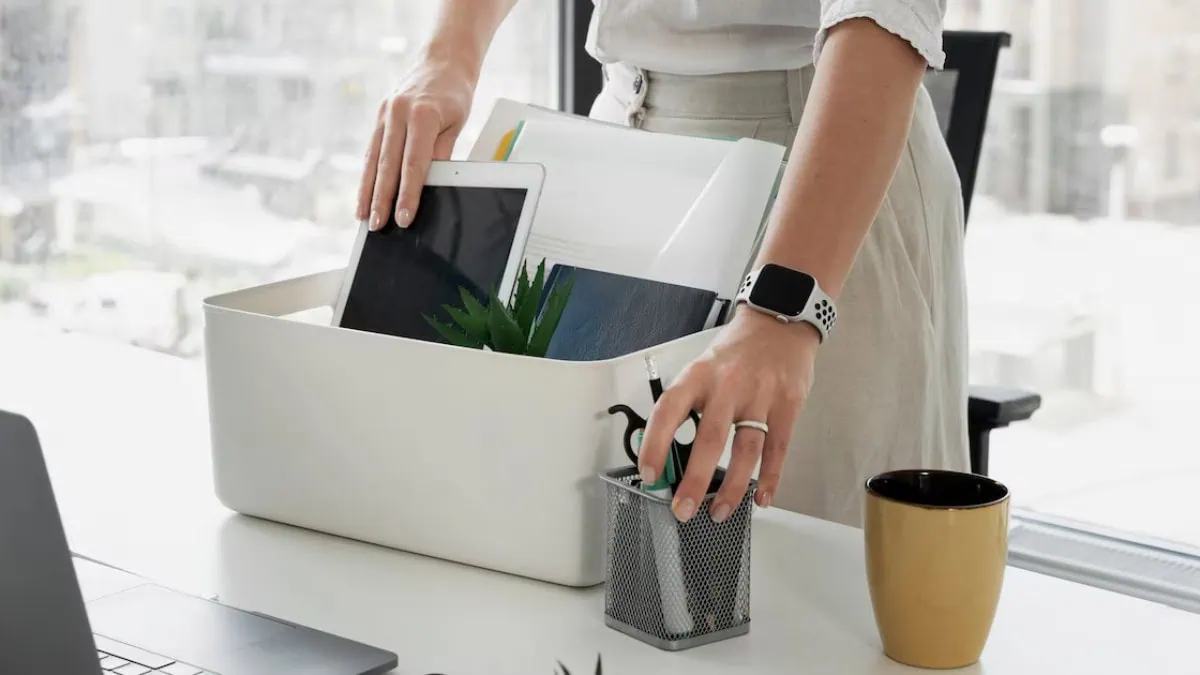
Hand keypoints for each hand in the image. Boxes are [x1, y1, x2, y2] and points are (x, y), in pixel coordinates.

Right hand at [355, 57, 474, 230]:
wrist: (442, 59)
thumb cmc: (455, 93)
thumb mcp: (457, 122)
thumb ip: (442, 152)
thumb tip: (432, 184)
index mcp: (423, 116)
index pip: (413, 165)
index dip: (407, 194)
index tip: (403, 218)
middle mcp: (399, 114)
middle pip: (388, 165)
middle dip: (381, 199)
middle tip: (376, 225)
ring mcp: (385, 113)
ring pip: (373, 159)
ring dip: (367, 190)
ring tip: (363, 215)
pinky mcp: (379, 115)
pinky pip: (372, 149)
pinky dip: (368, 173)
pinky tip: (364, 192)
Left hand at [638, 309, 818, 521]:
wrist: (779, 323)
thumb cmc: (734, 353)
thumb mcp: (703, 368)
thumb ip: (687, 405)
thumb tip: (663, 451)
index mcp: (698, 375)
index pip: (669, 410)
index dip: (655, 443)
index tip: (649, 473)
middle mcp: (727, 385)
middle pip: (709, 439)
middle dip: (694, 480)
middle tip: (682, 510)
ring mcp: (760, 395)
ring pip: (746, 449)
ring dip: (732, 487)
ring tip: (719, 511)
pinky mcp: (788, 405)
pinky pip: (778, 448)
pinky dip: (770, 477)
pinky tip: (761, 498)